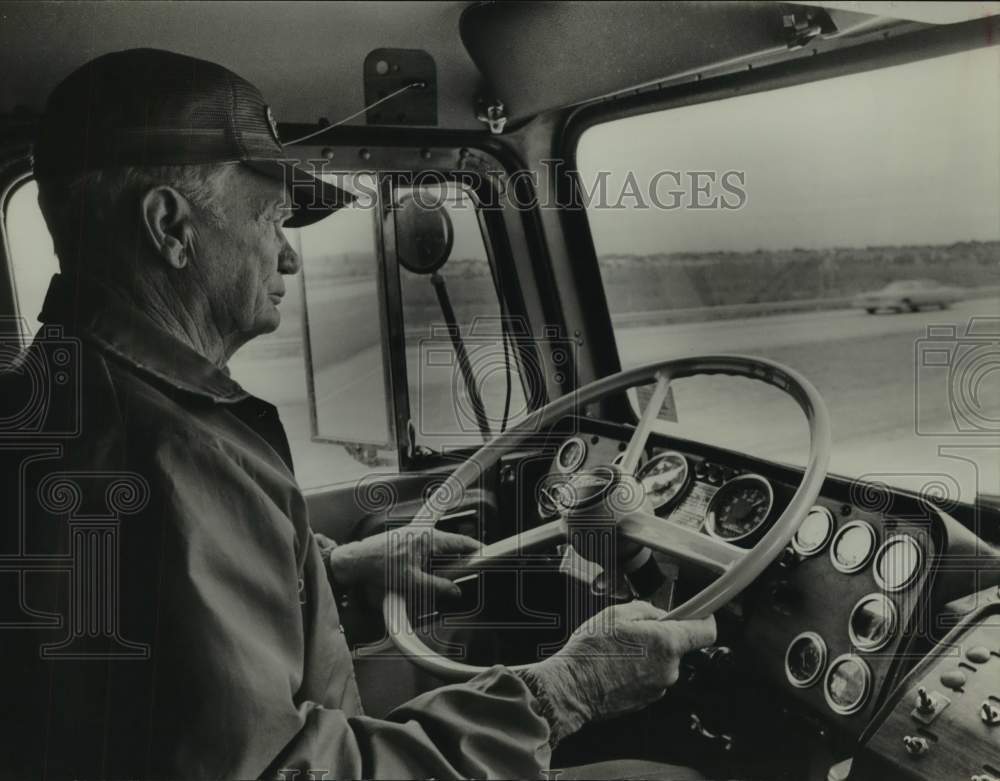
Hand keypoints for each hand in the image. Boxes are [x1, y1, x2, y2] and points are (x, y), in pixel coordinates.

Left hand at [327, 525, 479, 604]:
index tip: (485, 554)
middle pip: (451, 546)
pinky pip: (426, 552)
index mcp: (429, 538)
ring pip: (438, 550)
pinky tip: (424, 576)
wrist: (356, 562)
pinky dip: (430, 563)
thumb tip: (454, 591)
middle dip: (458, 560)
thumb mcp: (413, 582)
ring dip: (442, 563)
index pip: (461, 541)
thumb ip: (438, 587)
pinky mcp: (405, 542)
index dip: (476, 549)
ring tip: (440, 579)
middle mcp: (423, 534)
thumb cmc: (379, 566)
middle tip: (464, 574)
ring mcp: (414, 536)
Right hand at [526, 601, 716, 741]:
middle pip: (678, 646)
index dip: (705, 618)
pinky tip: (616, 666)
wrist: (572, 687)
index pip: (706, 631)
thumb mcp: (616, 614)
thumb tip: (657, 614)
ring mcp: (658, 687)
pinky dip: (637, 670)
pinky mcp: (646, 700)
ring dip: (647, 655)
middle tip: (634, 631)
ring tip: (619, 651)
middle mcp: (669, 668)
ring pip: (662, 662)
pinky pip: (649, 677)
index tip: (700, 613)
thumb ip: (646, 609)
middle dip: (660, 636)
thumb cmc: (591, 652)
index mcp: (667, 643)